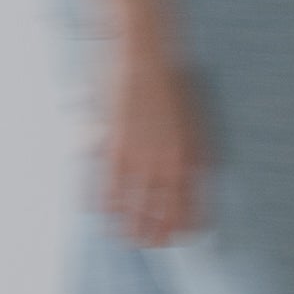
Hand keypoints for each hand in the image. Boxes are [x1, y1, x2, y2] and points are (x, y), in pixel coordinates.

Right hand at [105, 43, 207, 245]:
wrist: (143, 50)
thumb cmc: (172, 84)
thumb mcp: (195, 122)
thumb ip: (196, 155)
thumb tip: (197, 182)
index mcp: (189, 160)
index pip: (190, 211)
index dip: (187, 230)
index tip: (183, 238)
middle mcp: (163, 164)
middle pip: (159, 217)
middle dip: (155, 235)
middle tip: (151, 244)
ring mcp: (134, 156)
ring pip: (129, 209)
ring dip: (127, 228)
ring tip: (125, 238)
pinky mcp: (109, 145)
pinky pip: (102, 186)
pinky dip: (98, 205)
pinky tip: (97, 214)